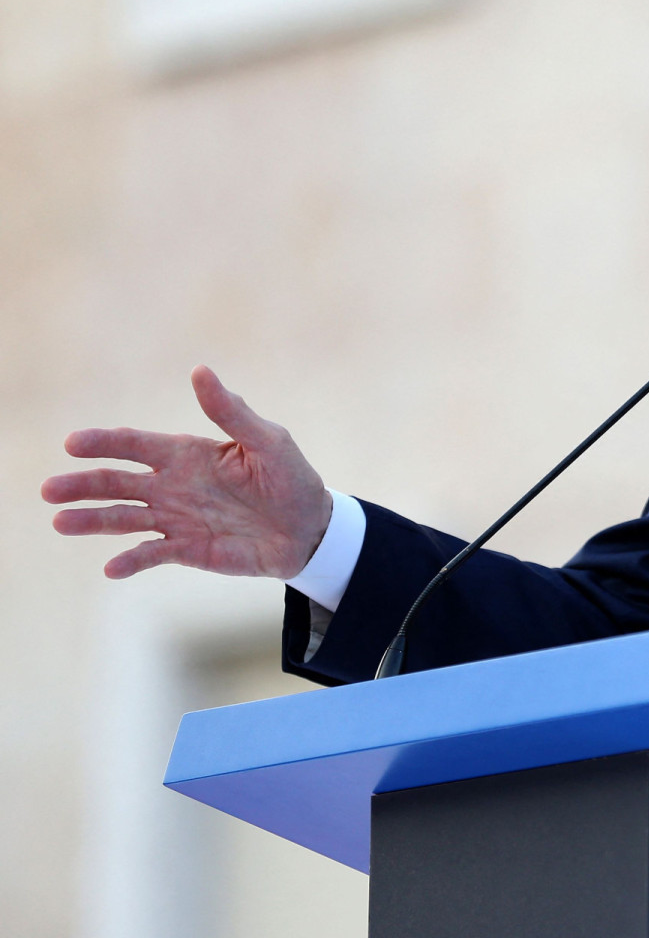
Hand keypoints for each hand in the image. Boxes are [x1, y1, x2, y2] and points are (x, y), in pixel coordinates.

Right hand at [42, 366, 331, 579]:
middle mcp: (173, 486)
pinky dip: (132, 560)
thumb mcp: (268, 441)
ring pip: (124, 518)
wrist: (311, 529)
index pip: (135, 445)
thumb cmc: (291, 478)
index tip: (73, 444)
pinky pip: (153, 554)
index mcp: (187, 454)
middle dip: (83, 485)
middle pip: (118, 483)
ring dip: (93, 521)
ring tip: (61, 523)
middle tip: (49, 489)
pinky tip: (112, 567)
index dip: (104, 443)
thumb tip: (200, 371)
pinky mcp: (188, 550)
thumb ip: (232, 412)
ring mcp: (177, 519)